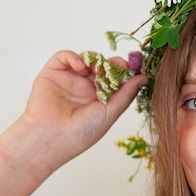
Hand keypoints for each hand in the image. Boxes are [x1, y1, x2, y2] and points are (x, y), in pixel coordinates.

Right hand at [10, 50, 146, 175]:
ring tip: (99, 69)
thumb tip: (144, 77)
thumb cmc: (81, 132)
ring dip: (95, 59)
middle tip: (120, 65)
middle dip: (113, 63)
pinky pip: (64, 56)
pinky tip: (81, 66)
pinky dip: (74, 56)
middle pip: (102, 66)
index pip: (115, 78)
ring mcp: (69, 79)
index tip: (134, 68)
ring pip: (86, 58)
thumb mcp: (110, 112)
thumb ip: (126, 93)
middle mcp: (85, 87)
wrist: (51, 138)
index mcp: (100, 97)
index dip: (124, 71)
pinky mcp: (52, 73)